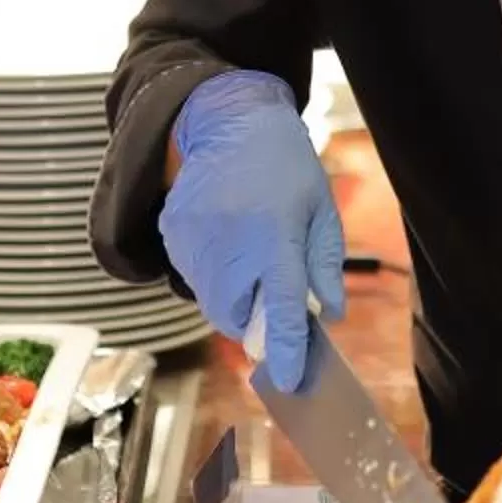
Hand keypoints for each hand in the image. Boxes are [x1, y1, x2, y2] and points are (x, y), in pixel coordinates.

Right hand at [162, 69, 345, 392]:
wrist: (228, 121)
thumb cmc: (285, 165)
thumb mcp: (320, 208)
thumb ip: (324, 265)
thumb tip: (329, 314)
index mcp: (274, 237)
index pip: (281, 309)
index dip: (287, 350)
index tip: (289, 381)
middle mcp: (230, 244)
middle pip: (237, 318)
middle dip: (255, 322)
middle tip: (270, 294)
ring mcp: (194, 240)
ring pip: (211, 302)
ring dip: (233, 297)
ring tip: (248, 253)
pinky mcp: (173, 234)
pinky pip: (192, 276)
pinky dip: (211, 275)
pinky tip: (226, 239)